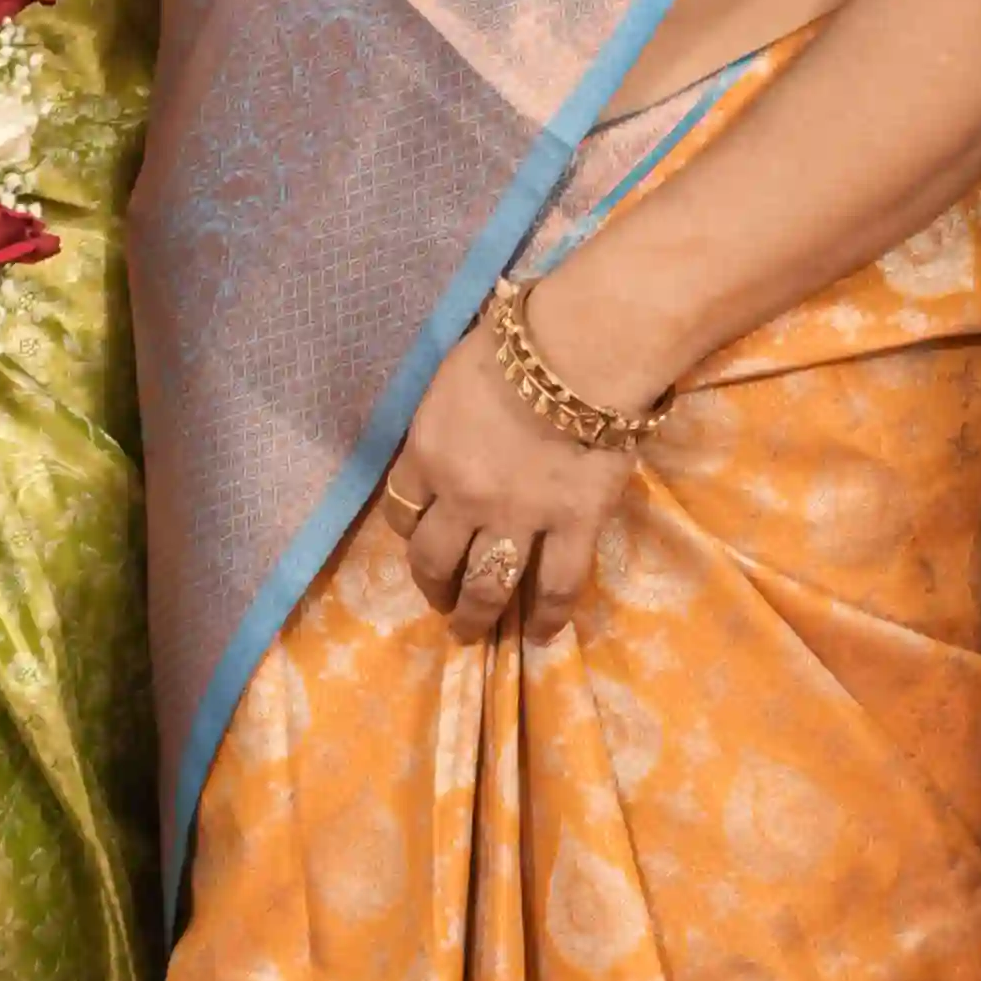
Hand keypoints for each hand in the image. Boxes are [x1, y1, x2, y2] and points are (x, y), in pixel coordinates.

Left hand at [377, 278, 650, 645]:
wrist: (581, 351)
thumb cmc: (515, 346)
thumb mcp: (450, 378)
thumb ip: (441, 420)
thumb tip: (447, 435)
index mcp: (427, 454)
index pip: (399, 509)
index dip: (408, 528)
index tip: (417, 536)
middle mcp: (463, 497)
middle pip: (433, 559)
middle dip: (433, 587)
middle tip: (440, 602)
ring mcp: (519, 517)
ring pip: (487, 585)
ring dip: (475, 615)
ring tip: (472, 632)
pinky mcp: (573, 525)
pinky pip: (557, 586)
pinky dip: (547, 617)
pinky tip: (538, 634)